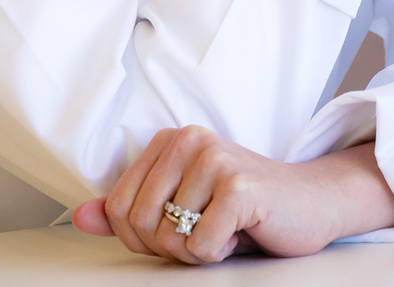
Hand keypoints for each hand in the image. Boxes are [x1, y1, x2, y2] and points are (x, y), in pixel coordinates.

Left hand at [72, 127, 393, 262]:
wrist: (313, 204)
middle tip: (204, 233)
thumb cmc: (246, 207)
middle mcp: (190, 140)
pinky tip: (241, 233)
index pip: (117, 207)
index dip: (141, 237)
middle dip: (167, 246)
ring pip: (168, 238)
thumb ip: (128, 210)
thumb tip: (80, 217)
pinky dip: (219, 254)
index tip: (179, 229)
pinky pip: (200, 247)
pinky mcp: (239, 187)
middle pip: (138, 223)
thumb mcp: (181, 206)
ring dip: (196, 251)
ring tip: (225, 229)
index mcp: (170, 140)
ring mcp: (215, 160)